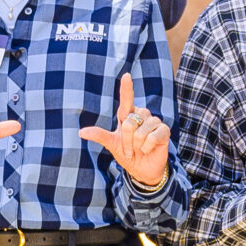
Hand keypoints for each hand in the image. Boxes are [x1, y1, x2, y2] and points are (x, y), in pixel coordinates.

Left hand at [74, 69, 170, 187]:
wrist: (142, 170)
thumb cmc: (128, 155)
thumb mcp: (112, 144)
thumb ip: (99, 136)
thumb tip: (80, 132)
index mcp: (128, 115)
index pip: (127, 99)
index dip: (126, 88)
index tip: (126, 76)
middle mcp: (142, 115)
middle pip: (129, 123)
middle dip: (127, 141)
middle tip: (130, 149)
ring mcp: (154, 122)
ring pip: (140, 132)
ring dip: (137, 146)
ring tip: (140, 150)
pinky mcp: (164, 131)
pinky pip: (152, 137)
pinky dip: (147, 147)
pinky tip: (148, 150)